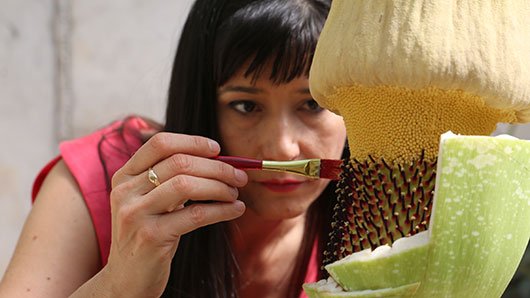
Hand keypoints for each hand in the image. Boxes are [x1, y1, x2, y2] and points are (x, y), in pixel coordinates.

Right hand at [103, 132, 246, 297]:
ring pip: (187, 184)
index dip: (192, 142)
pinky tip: (235, 210)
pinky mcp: (150, 236)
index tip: (218, 149)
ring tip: (235, 194)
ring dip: (220, 187)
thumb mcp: (150, 202)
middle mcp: (125, 191)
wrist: (126, 279)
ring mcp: (135, 213)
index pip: (159, 143)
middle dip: (216, 167)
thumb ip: (171, 179)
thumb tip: (218, 160)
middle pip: (179, 163)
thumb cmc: (148, 234)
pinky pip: (195, 215)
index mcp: (124, 176)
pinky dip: (222, 210)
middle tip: (239, 176)